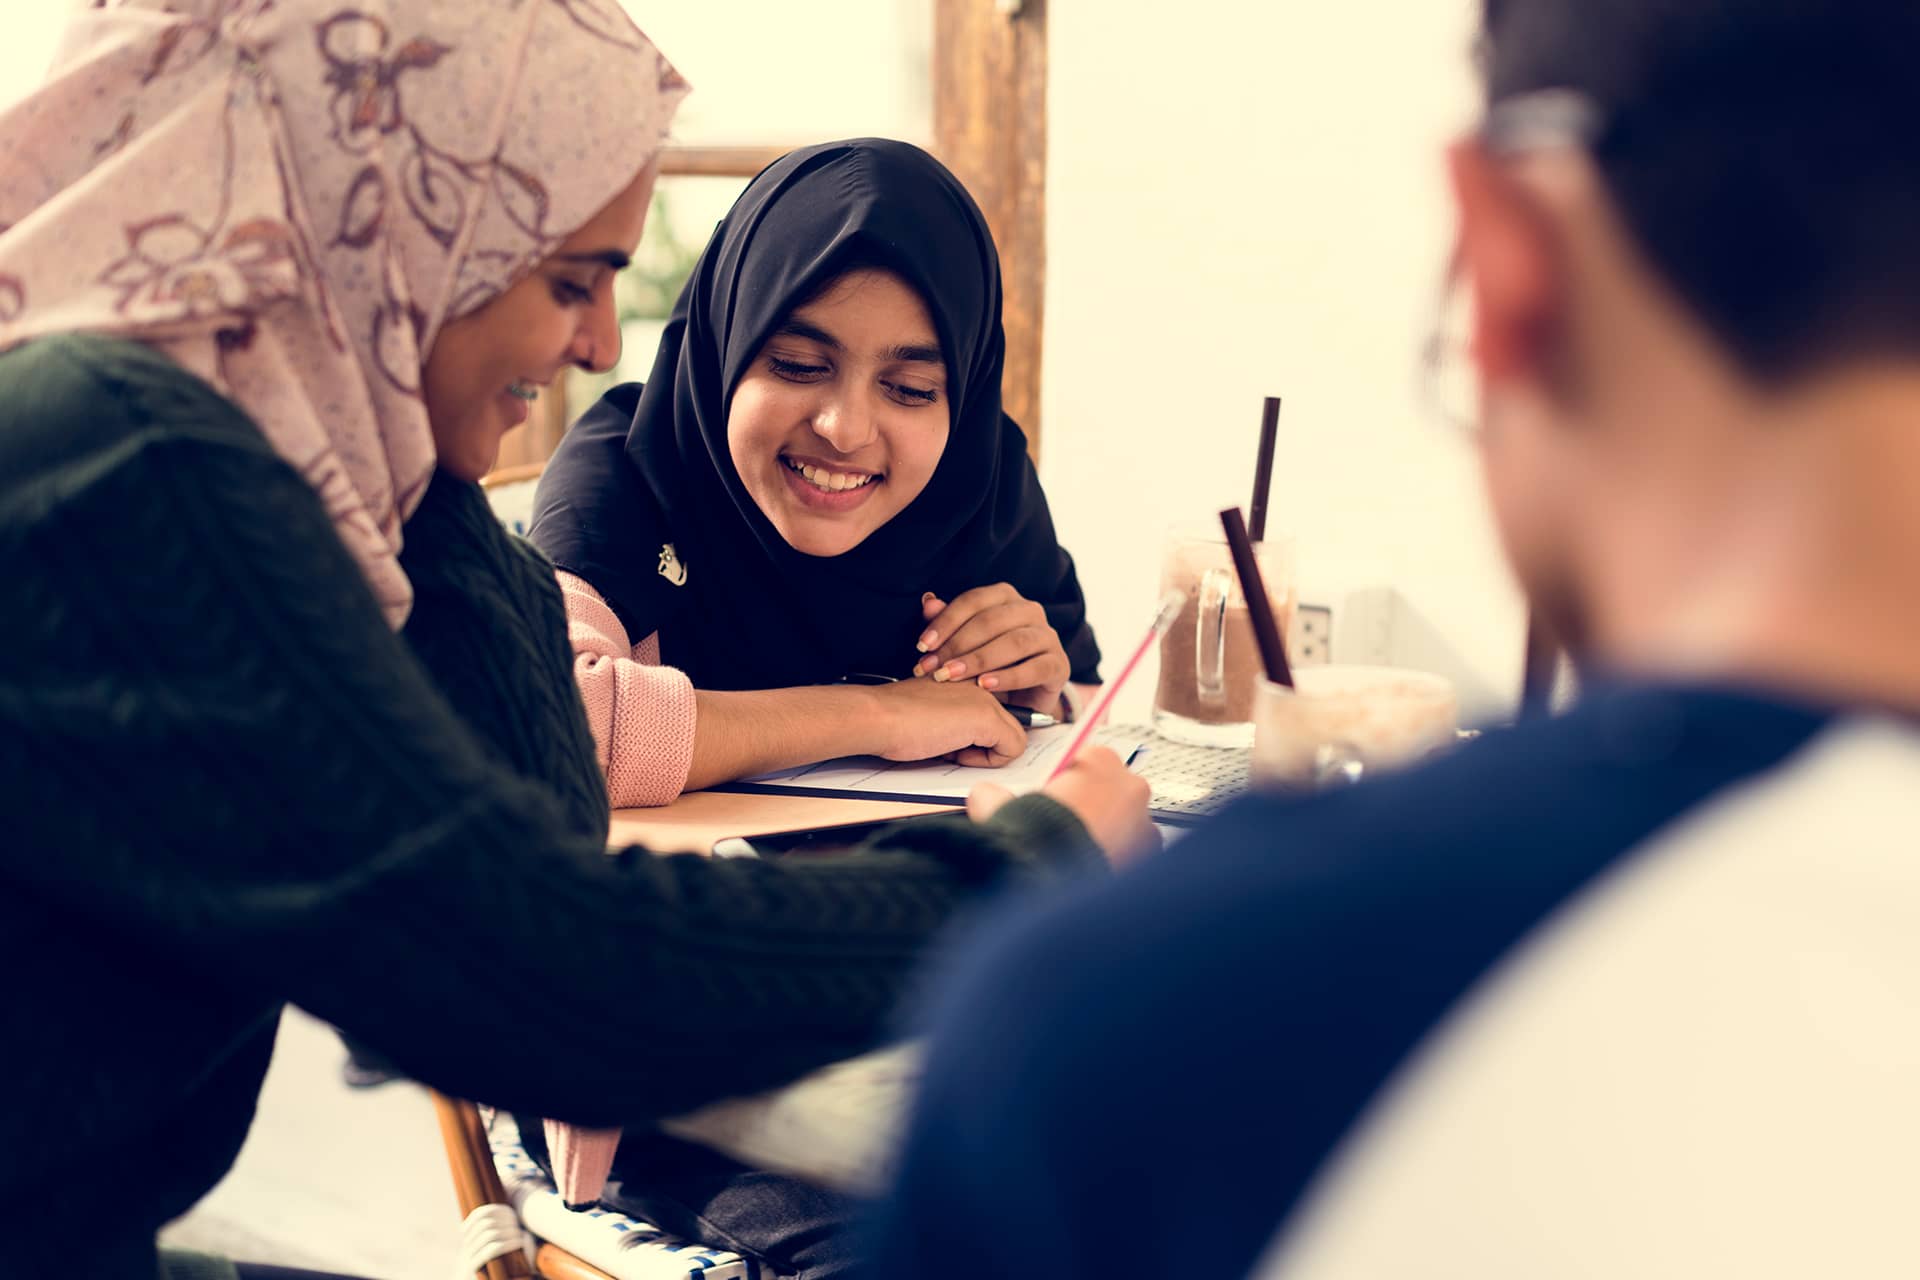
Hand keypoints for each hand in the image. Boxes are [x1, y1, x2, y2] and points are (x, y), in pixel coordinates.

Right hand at [866, 678, 1027, 766]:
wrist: (876, 717)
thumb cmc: (892, 718)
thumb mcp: (933, 713)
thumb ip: (956, 718)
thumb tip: (974, 742)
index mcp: (967, 677)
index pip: (994, 712)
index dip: (976, 735)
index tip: (950, 738)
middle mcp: (981, 683)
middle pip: (1007, 725)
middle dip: (983, 746)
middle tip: (948, 746)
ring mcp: (987, 698)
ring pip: (1013, 737)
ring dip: (983, 753)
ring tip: (948, 746)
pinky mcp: (988, 717)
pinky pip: (1012, 749)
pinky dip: (986, 761)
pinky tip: (954, 751)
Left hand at [913, 586, 1070, 713]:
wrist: (1022, 700)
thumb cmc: (989, 666)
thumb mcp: (964, 647)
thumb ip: (949, 624)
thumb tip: (928, 602)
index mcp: (1005, 598)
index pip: (973, 601)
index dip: (945, 622)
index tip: (922, 646)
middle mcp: (1030, 610)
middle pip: (992, 621)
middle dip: (957, 645)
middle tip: (932, 668)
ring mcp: (1048, 636)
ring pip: (1015, 642)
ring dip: (979, 660)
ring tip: (953, 676)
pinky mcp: (1060, 664)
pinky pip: (1036, 668)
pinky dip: (1009, 677)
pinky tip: (985, 686)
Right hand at [966, 746, 1158, 864]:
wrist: (1048, 874)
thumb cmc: (1029, 833)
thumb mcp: (998, 802)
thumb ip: (995, 793)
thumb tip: (984, 795)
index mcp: (1099, 759)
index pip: (1088, 761)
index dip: (1070, 781)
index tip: (1060, 797)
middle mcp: (1131, 784)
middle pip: (1114, 789)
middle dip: (1096, 805)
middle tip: (1070, 826)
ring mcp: (1145, 819)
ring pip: (1127, 821)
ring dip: (1110, 832)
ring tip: (1081, 851)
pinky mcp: (1150, 852)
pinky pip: (1134, 850)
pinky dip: (1117, 856)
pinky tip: (1094, 866)